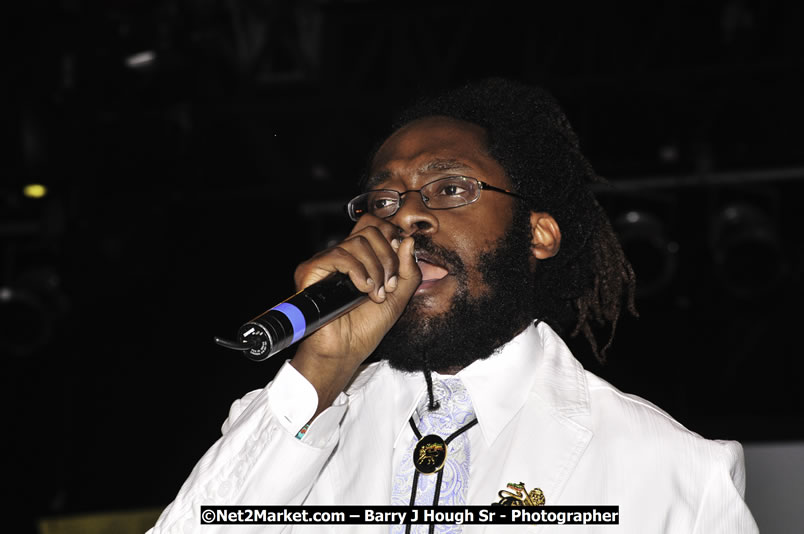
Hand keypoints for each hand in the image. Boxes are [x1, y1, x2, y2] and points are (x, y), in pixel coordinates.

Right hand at [289, 215, 420, 415]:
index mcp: (361, 257)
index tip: (399, 262)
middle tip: (389, 285)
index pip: (376, 225)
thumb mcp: (398, 297)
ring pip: (358, 242)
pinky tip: (363, 289)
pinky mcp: (311, 271)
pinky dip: (357, 270)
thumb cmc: (366, 328)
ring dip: (375, 269)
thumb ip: (408, 270)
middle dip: (388, 257)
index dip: (392, 237)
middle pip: (370, 229)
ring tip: (375, 293)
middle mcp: (342, 255)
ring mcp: (326, 262)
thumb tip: (409, 241)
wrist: (345, 351)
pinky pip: (338, 254)